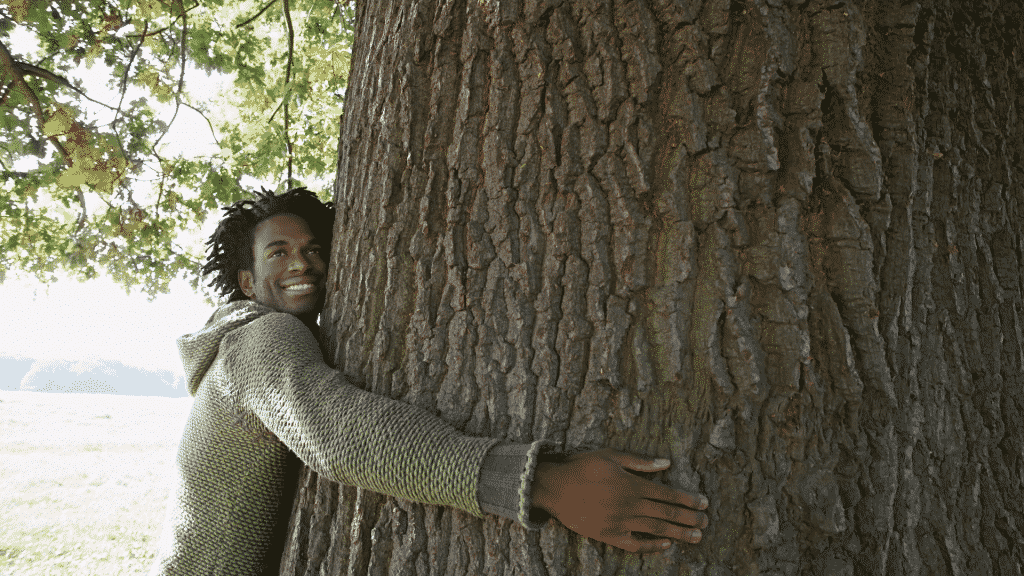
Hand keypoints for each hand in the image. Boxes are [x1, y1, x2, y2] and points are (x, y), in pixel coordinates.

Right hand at [530, 448, 708, 552]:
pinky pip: (635, 544)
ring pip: (655, 530)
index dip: (688, 499)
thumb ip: (640, 462)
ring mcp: (619, 523)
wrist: (553, 487)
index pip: (668, 494)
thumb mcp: (610, 456)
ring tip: (696, 536)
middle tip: (706, 521)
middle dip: (689, 518)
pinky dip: (652, 546)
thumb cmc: (581, 467)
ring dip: (678, 533)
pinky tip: (666, 545)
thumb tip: (667, 463)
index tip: (704, 503)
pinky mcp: (608, 535)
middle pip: (666, 513)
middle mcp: (629, 505)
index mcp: (631, 485)